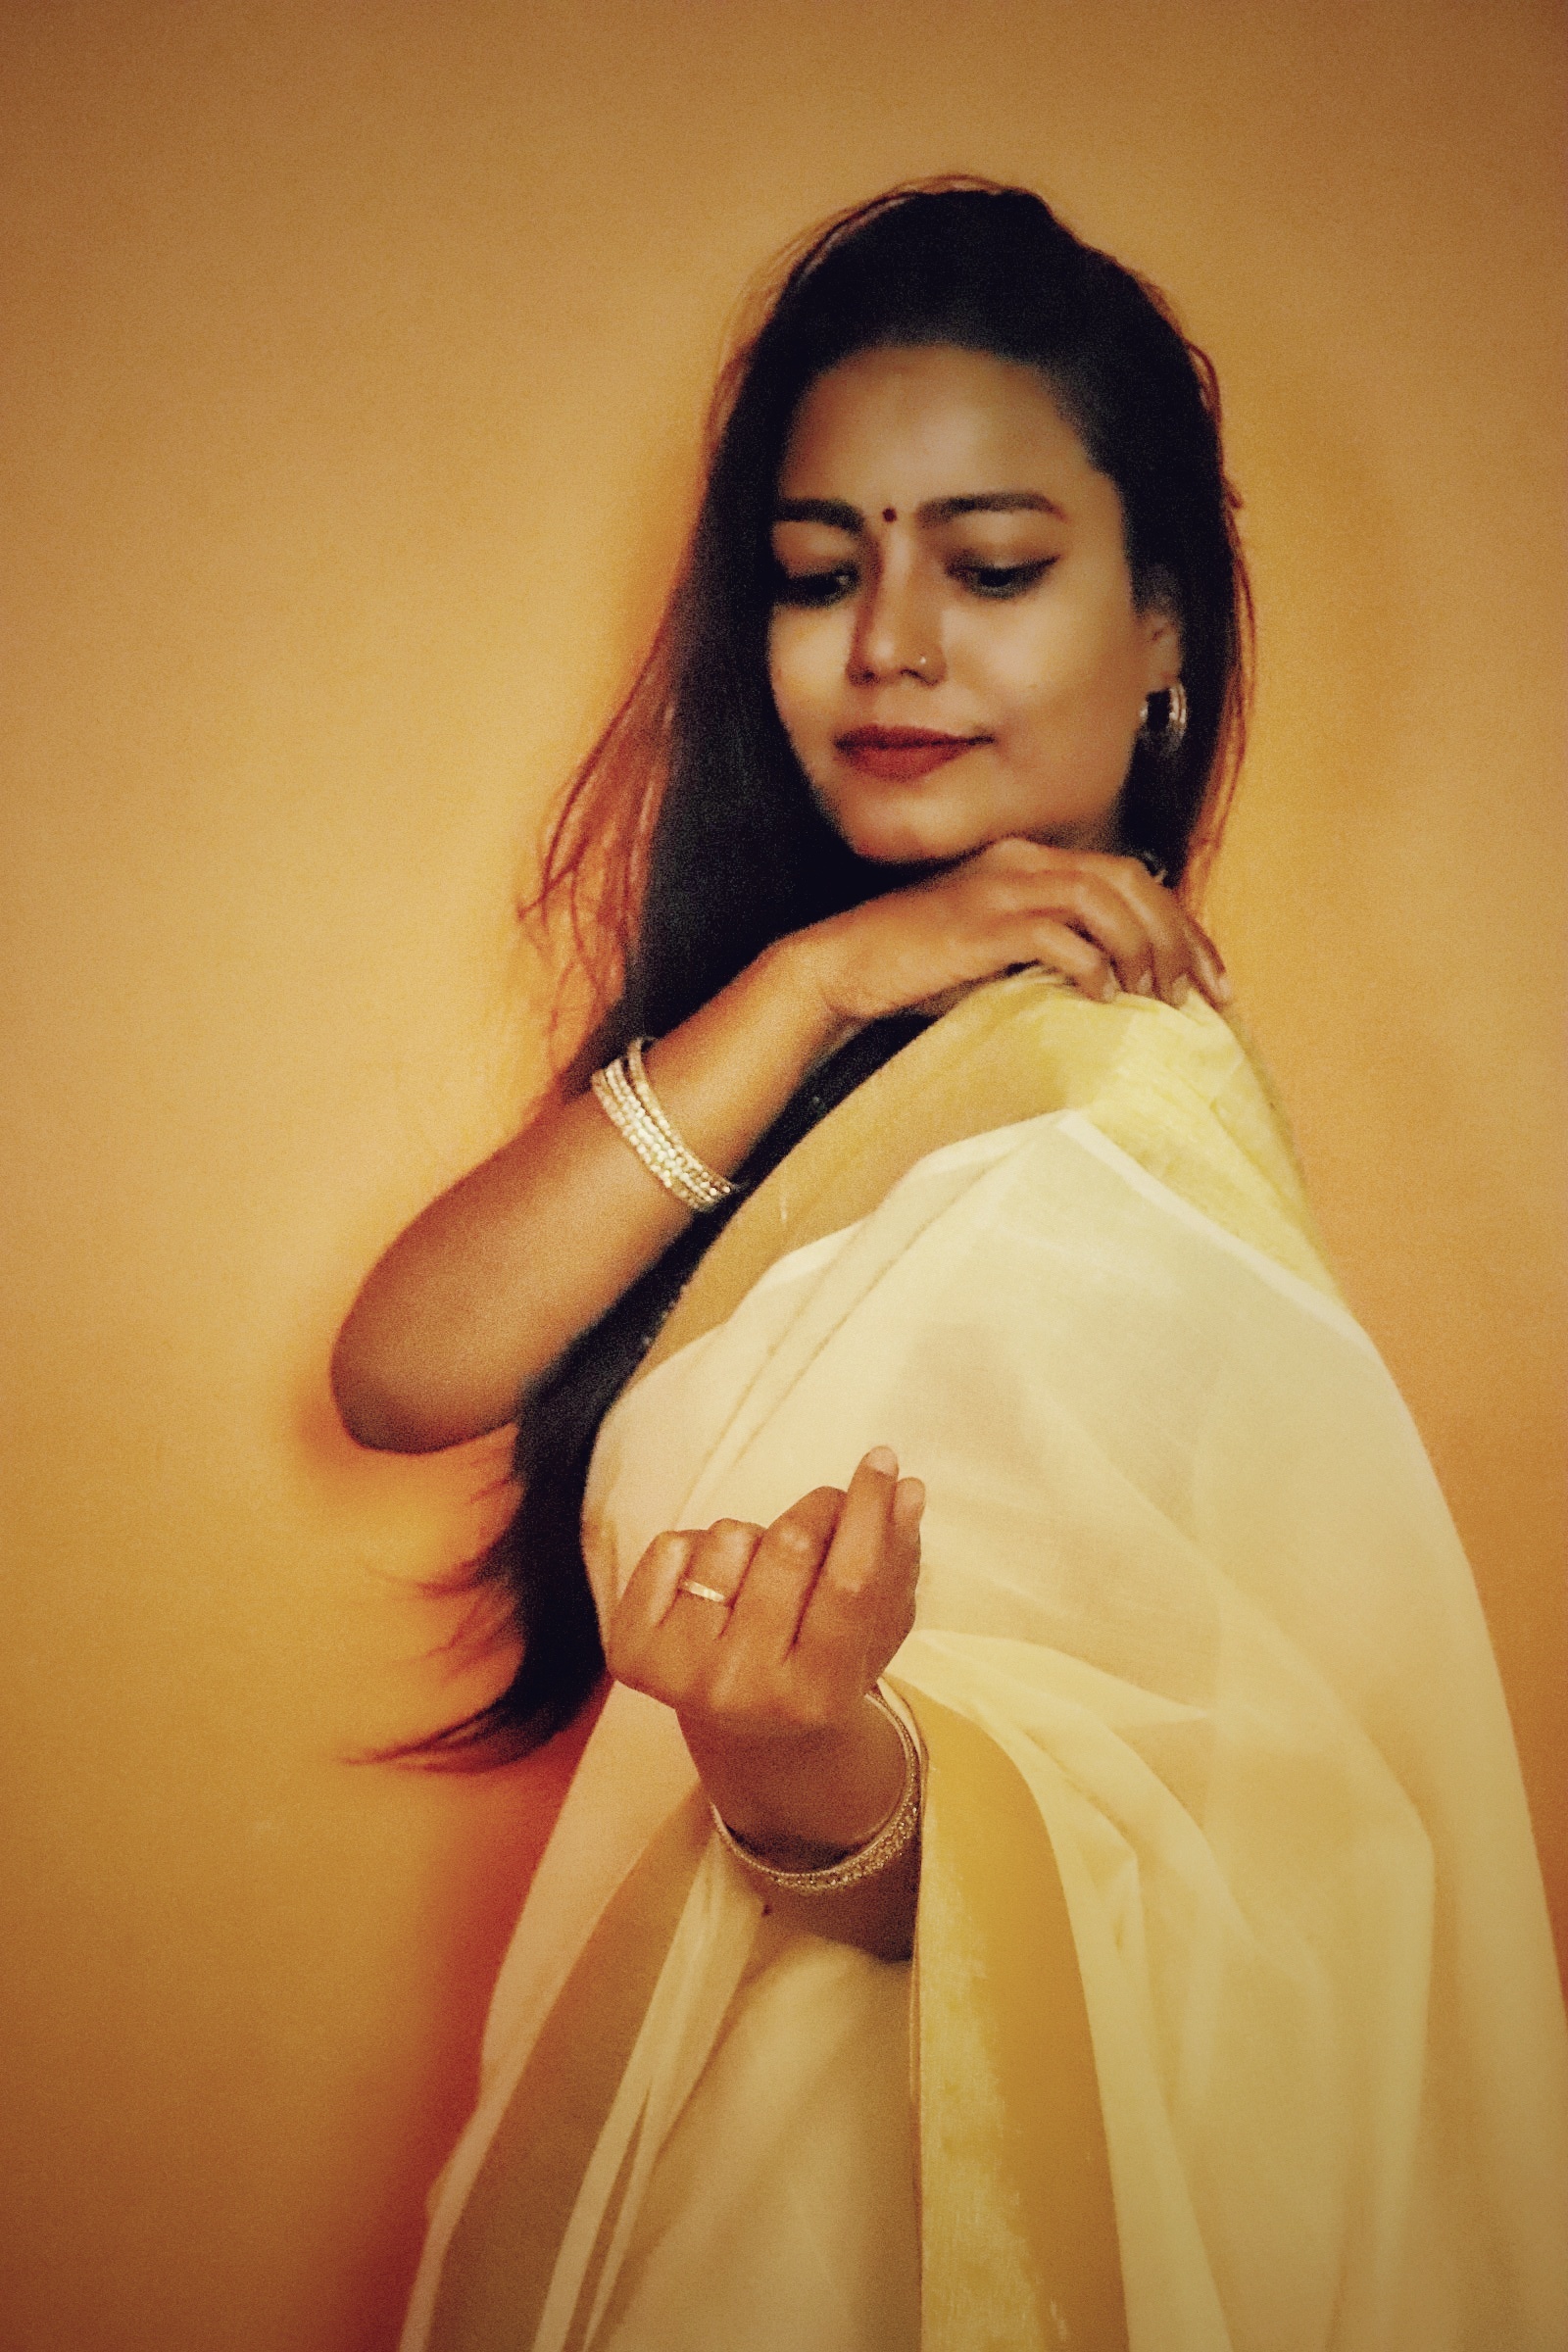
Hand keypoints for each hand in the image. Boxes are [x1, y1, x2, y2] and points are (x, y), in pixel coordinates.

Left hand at [604, 1449, 923, 1856]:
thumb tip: (907, 1488)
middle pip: (790, 1545)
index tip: (883, 1459)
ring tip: (760, 1582)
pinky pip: (671, 1546)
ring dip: (755, 1539)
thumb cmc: (821, 1666)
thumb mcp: (873, 1630)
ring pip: (730, 1535)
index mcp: (817, 1694)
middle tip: (827, 1514)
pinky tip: (712, 1593)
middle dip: (818, 1510)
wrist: (746, 1733)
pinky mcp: (630, 1653)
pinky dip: (697, 1549)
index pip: (849, 1583)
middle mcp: (742, 1689)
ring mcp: (680, 1672)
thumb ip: (896, 1561)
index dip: (870, 1512)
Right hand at [792, 836, 1230, 1031]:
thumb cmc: (918, 970)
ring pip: (1102, 900)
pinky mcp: (981, 924)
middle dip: (1179, 937)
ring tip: (1156, 997)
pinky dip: (1090, 964)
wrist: (843, 967)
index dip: (1181, 924)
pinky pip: (1056, 935)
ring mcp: (1000, 887)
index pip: (1129, 876)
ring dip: (1141, 950)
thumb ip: (1051, 950)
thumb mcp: (997, 952)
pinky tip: (1103, 997)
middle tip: (1206, 993)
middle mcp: (1021, 861)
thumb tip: (1118, 985)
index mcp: (1029, 860)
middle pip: (1130, 881)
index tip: (1212, 978)